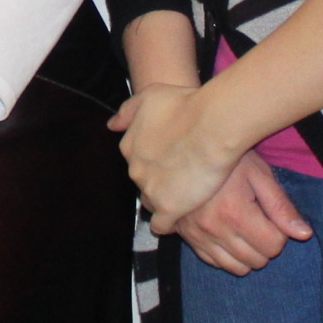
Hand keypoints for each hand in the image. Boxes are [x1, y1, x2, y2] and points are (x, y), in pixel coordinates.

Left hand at [114, 79, 240, 232]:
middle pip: (144, 183)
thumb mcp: (149, 96)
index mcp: (130, 147)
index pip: (137, 162)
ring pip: (151, 203)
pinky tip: (179, 218)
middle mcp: (135, 170)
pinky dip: (168, 224)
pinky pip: (161, 225)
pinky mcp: (168, 208)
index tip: (170, 160)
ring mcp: (150, 190)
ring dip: (165, 200)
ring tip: (185, 196)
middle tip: (181, 176)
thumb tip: (111, 126)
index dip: (155, 162)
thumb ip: (127, 111)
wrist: (211, 125)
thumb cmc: (185, 105)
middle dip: (159, 181)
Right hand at [170, 152, 314, 275]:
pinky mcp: (191, 240)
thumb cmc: (229, 161)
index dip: (280, 232)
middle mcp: (215, 230)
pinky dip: (229, 256)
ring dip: (250, 254)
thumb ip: (281, 207)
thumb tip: (304, 235)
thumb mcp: (259, 175)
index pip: (274, 244)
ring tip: (247, 229)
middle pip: (258, 260)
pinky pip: (218, 264)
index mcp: (235, 212)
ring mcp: (200, 237)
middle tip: (261, 221)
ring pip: (239, 268)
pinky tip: (231, 235)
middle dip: (266, 244)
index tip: (271, 215)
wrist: (188, 155)